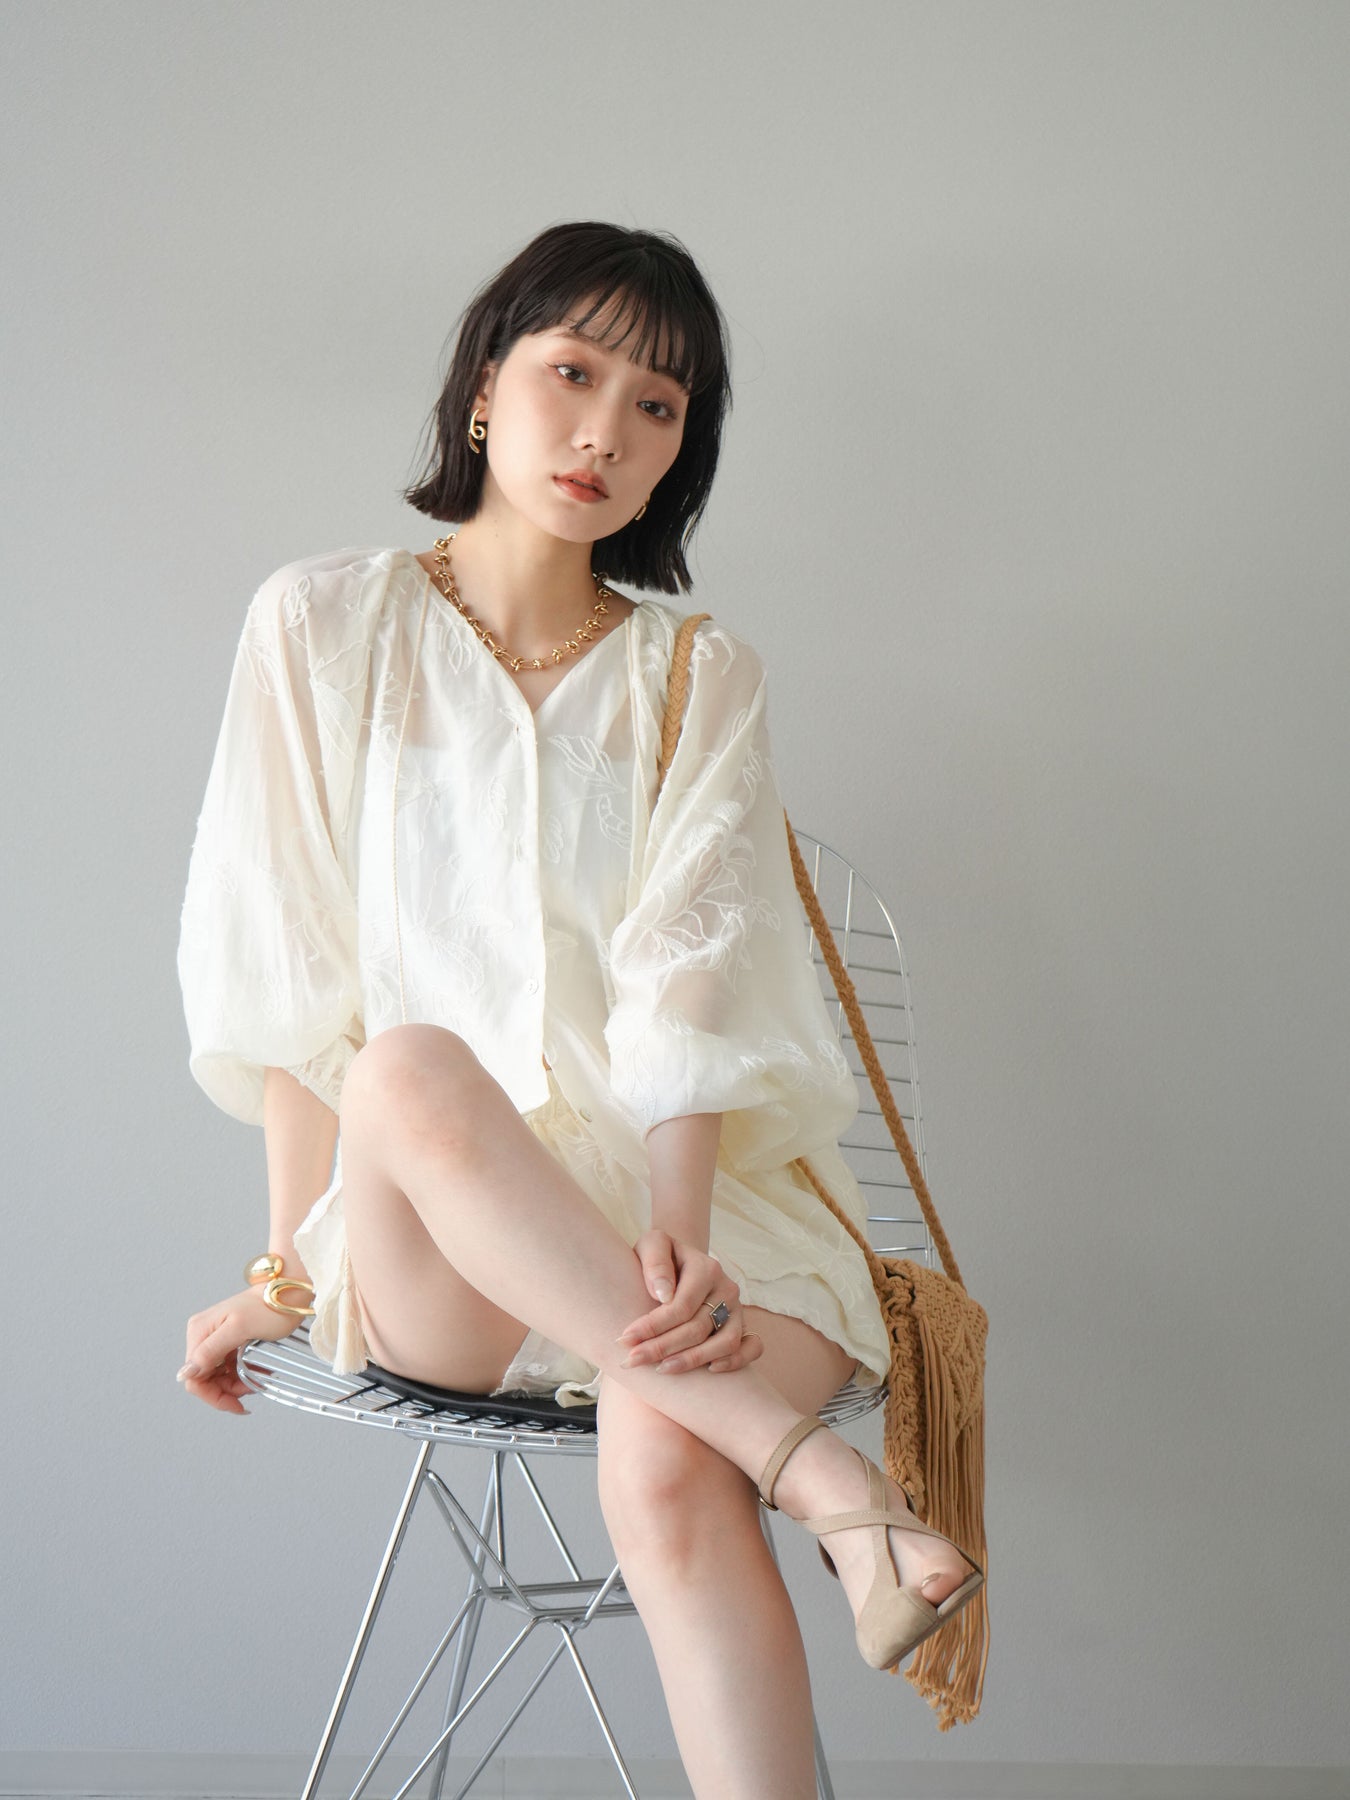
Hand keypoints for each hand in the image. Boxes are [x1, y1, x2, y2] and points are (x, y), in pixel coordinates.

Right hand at [178, 1285, 300, 1414]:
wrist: (288, 1293)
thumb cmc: (269, 1306)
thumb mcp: (240, 1329)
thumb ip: (210, 1351)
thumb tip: (185, 1373)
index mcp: (200, 1332)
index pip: (194, 1378)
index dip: (213, 1396)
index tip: (237, 1405)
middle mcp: (202, 1335)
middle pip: (205, 1379)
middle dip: (227, 1390)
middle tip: (252, 1389)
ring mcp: (215, 1338)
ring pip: (218, 1376)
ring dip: (237, 1384)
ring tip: (258, 1380)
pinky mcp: (229, 1341)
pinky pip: (229, 1367)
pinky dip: (242, 1374)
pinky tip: (259, 1372)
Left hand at [618, 1231, 761, 1374]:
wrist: (681, 1262)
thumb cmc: (662, 1258)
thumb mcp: (653, 1245)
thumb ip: (655, 1262)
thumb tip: (663, 1294)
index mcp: (706, 1268)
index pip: (680, 1306)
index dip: (652, 1326)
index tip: (625, 1340)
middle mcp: (727, 1289)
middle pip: (698, 1328)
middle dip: (662, 1348)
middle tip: (632, 1361)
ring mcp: (738, 1309)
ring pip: (725, 1343)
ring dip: (692, 1361)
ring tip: (661, 1370)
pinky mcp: (744, 1325)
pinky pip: (752, 1347)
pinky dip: (736, 1361)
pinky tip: (710, 1371)